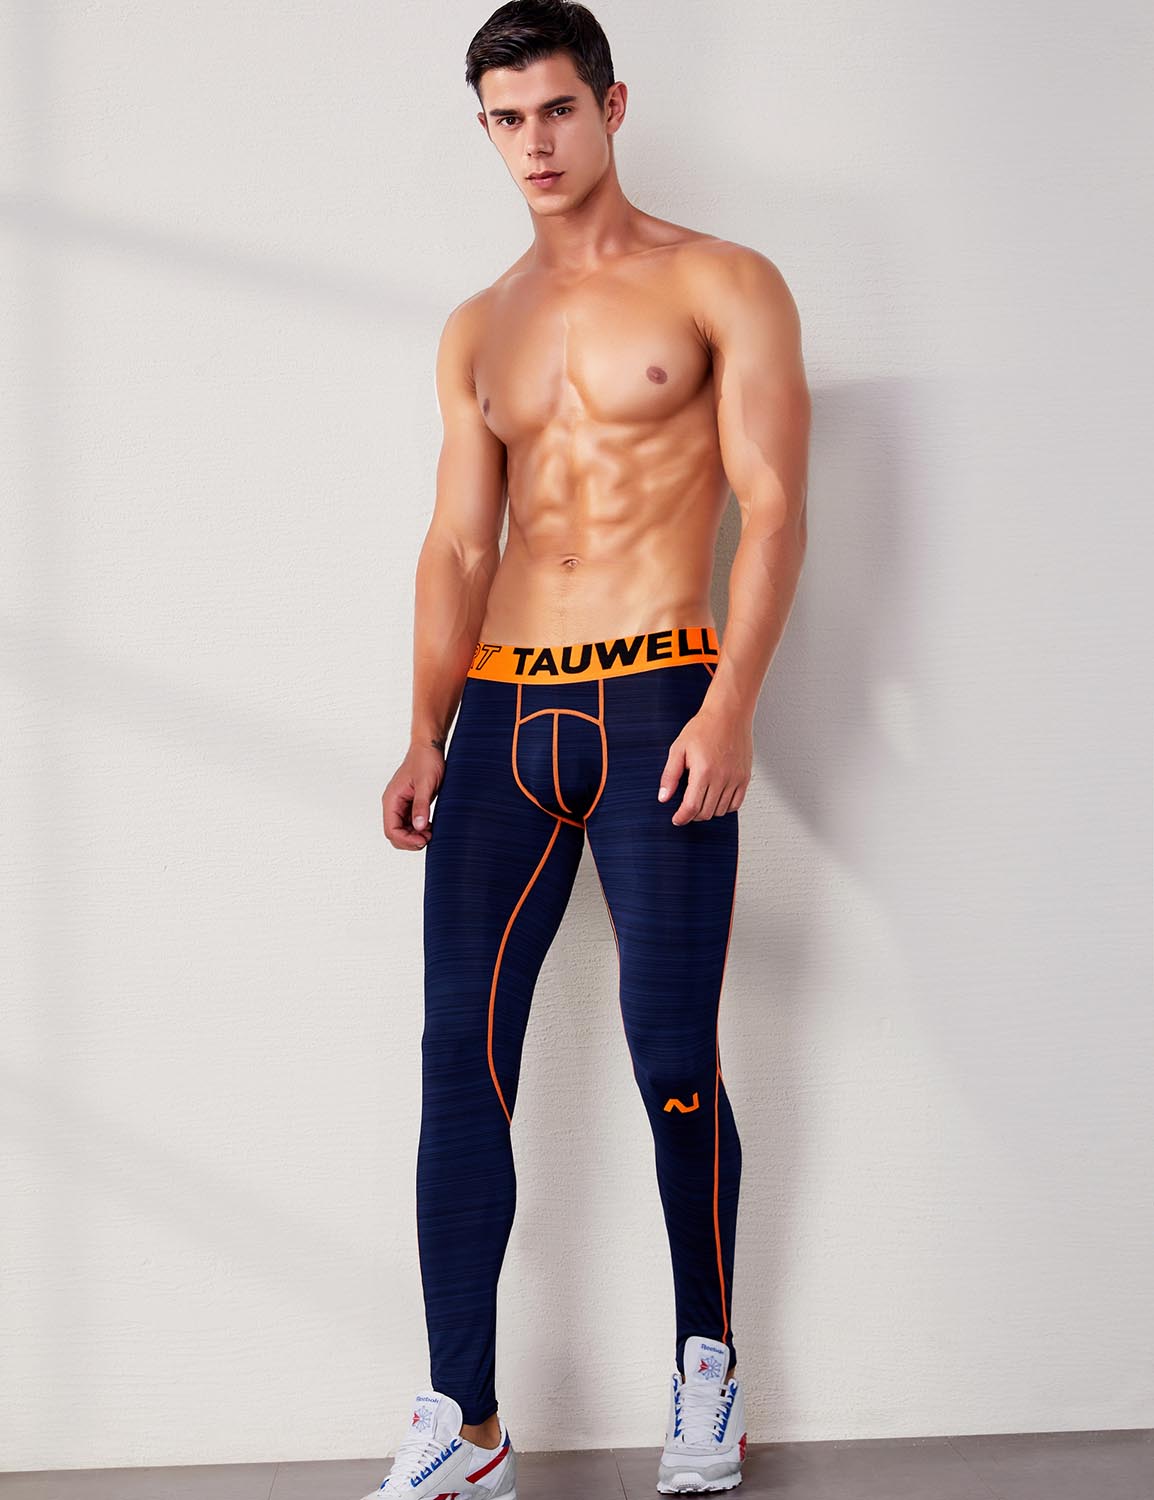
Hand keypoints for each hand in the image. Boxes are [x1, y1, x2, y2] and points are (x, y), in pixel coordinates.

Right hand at [382, 741, 444, 849]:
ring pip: (402, 829)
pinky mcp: (409, 803)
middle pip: (394, 833)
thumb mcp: (426, 784)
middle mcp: (393, 803)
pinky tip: (429, 826)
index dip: (406, 840)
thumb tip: (418, 827)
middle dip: (409, 840)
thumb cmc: (426, 760)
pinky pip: (409, 822)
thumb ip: (421, 806)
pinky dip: (418, 828)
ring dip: (414, 836)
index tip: (423, 840)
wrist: (429, 747)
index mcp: (392, 799)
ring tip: (431, 833)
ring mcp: (400, 804)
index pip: (391, 830)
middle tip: (428, 838)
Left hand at [658, 705, 751, 825]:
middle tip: (686, 809)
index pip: (692, 807)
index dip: (682, 817)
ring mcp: (735, 778)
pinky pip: (736, 804)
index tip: (677, 819)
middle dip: (693, 815)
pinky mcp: (745, 777)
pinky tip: (716, 798)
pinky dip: (724, 807)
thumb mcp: (678, 749)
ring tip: (700, 801)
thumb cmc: (703, 728)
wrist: (729, 714)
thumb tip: (663, 798)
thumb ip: (670, 775)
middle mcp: (722, 777)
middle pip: (706, 812)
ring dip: (708, 811)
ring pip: (720, 810)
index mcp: (703, 771)